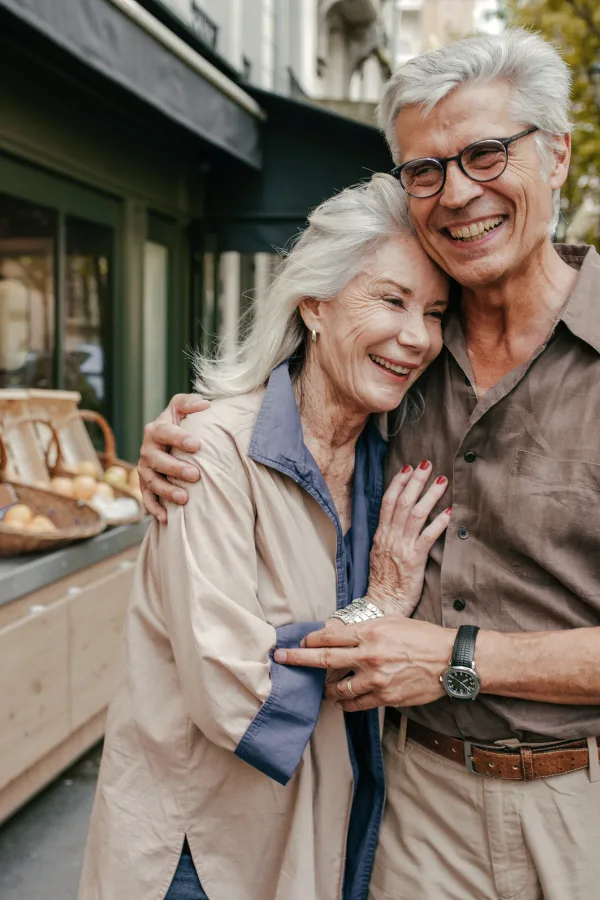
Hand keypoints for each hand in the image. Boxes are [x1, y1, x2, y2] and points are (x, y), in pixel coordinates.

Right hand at [138, 393, 209, 521]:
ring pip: (152, 481)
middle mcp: (147, 450)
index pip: (164, 432)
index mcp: (155, 429)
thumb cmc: (180, 422)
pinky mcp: (146, 485)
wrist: (168, 440)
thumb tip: (205, 405)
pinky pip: (147, 498)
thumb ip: (190, 403)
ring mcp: (145, 469)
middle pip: (157, 460)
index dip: (179, 438)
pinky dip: (155, 509)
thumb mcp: (182, 408)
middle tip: (195, 475)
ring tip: (185, 499)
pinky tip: (167, 518)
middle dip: (175, 468)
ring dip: (167, 491)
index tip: (197, 445)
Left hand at [273, 617, 455, 710]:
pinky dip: (345, 703)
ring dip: (326, 689)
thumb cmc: (422, 637)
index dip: (310, 639)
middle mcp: (369, 655)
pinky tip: (341, 701)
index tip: (300, 641)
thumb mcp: (391, 622)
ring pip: (338, 687)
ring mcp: (376, 679)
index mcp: (370, 633)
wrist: (448, 660)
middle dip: (299, 659)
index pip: (330, 636)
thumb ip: (364, 629)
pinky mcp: (385, 697)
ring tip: (320, 689)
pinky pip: (357, 703)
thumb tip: (339, 633)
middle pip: (324, 659)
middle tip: (281, 659)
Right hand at [367, 461, 449, 616]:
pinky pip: (427, 537)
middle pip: (403, 502)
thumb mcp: (379, 553)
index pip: (388, 501)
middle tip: (427, 464)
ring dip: (430, 495)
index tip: (407, 467)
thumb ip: (387, 535)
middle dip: (415, 481)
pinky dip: (438, 524)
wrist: (381, 604)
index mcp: (381, 534)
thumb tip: (397, 520)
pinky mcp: (414, 560)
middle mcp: (390, 537)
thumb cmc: (383, 581)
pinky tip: (449, 513)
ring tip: (442, 481)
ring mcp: (401, 547)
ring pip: (416, 514)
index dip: (398, 482)